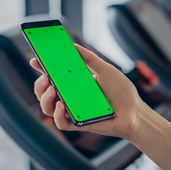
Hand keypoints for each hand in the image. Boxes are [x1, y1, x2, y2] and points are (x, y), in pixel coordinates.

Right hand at [30, 44, 144, 139]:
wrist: (135, 111)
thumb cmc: (122, 91)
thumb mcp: (105, 70)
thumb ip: (89, 58)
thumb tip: (72, 45)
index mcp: (76, 84)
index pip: (54, 76)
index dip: (41, 69)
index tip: (35, 60)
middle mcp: (72, 97)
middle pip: (45, 93)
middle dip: (39, 84)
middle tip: (45, 77)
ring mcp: (74, 111)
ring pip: (48, 108)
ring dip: (45, 99)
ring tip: (53, 90)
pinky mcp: (79, 124)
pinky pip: (61, 123)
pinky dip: (58, 115)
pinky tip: (62, 106)